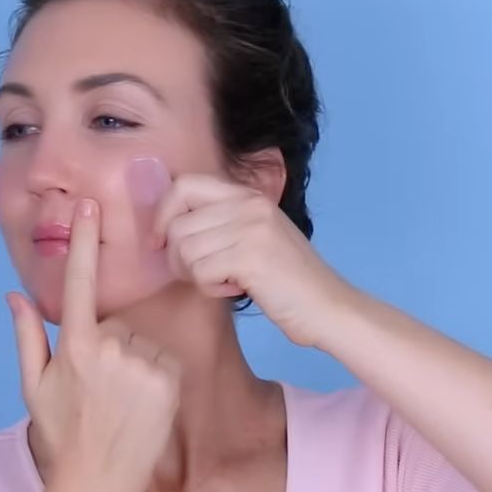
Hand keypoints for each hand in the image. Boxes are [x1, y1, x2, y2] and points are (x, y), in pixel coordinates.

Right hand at [6, 198, 179, 491]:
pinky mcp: (168, 378)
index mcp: (75, 346)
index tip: (90, 205)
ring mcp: (141, 363)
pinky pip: (164, 359)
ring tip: (122, 397)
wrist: (98, 478)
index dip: (84, 241)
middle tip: (101, 384)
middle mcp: (109, 349)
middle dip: (112, 343)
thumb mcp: (35, 386)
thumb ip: (27, 336)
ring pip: (143, 340)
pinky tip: (142, 401)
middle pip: (118, 322)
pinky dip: (156, 374)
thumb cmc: (62, 432)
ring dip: (135, 361)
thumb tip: (13, 295)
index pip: (78, 282)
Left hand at [152, 174, 353, 347]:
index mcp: (248, 195)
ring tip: (224, 281)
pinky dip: (210, 288)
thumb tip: (168, 224)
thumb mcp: (257, 235)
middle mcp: (249, 204)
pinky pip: (201, 272)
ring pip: (184, 250)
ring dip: (196, 275)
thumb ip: (223, 221)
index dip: (163, 214)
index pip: (184, 184)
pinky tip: (234, 290)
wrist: (329, 306)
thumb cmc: (288, 279)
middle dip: (178, 258)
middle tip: (204, 273)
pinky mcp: (251, 257)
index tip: (163, 242)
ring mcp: (251, 228)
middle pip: (177, 224)